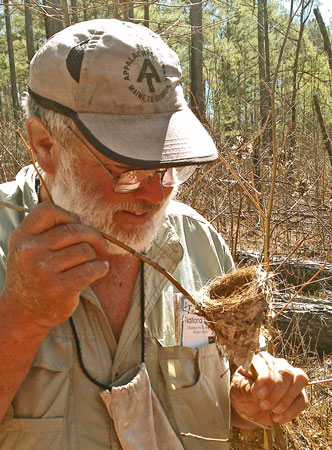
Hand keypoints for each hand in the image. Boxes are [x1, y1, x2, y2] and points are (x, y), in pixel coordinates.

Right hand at [1, 201, 108, 330]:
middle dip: (93, 235)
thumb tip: (85, 222)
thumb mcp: (27, 248)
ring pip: (85, 250)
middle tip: (100, 244)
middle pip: (74, 230)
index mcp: (22, 237)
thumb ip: (49, 231)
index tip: (82, 225)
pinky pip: (92, 269)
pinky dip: (101, 268)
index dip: (70, 215)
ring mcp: (45, 271)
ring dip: (94, 256)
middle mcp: (30, 252)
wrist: (23, 313)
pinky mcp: (61, 288)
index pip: (48, 210)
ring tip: (90, 263)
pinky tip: (99, 270)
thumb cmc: (32, 276)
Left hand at [230, 351, 308, 427]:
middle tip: (264, 405)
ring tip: (273, 411)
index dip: (266, 380)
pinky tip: (278, 417)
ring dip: (286, 400)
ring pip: (299, 381)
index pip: (269, 365)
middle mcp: (278, 364)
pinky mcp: (298, 393)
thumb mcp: (238, 389)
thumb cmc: (242, 392)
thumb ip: (247, 387)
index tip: (259, 395)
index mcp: (261, 359)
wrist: (247, 407)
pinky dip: (292, 411)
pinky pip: (302, 400)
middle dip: (276, 392)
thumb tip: (260, 391)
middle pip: (286, 372)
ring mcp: (291, 378)